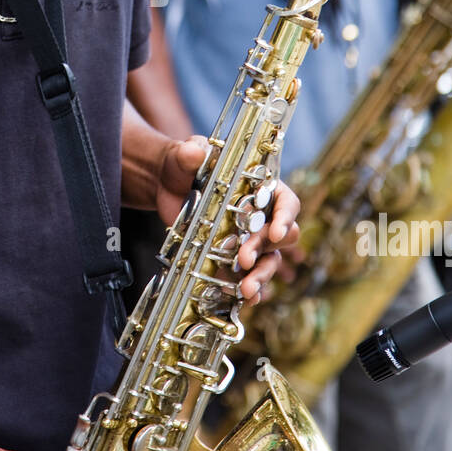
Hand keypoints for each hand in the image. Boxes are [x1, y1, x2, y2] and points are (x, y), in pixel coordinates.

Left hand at [156, 135, 300, 305]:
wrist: (165, 188)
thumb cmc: (183, 166)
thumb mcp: (185, 157)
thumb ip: (190, 153)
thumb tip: (194, 151)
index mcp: (260, 187)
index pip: (286, 202)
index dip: (285, 218)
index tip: (276, 233)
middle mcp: (261, 215)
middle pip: (280, 237)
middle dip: (264, 249)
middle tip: (243, 258)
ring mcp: (249, 239)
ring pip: (268, 261)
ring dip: (261, 276)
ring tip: (246, 290)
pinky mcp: (233, 258)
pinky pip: (248, 277)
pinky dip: (248, 289)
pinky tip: (242, 299)